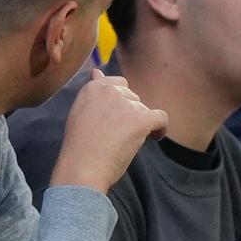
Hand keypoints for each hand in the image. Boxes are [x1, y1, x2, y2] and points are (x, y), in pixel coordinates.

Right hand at [51, 72, 168, 193]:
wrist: (82, 168)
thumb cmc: (79, 147)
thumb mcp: (80, 112)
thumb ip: (93, 92)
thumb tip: (97, 72)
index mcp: (93, 87)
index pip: (118, 84)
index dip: (120, 103)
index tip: (116, 119)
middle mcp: (110, 90)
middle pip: (133, 97)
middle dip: (130, 114)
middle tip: (117, 136)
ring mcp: (126, 104)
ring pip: (144, 110)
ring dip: (140, 125)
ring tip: (125, 143)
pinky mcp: (140, 119)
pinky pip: (161, 118)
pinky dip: (160, 128)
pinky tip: (155, 138)